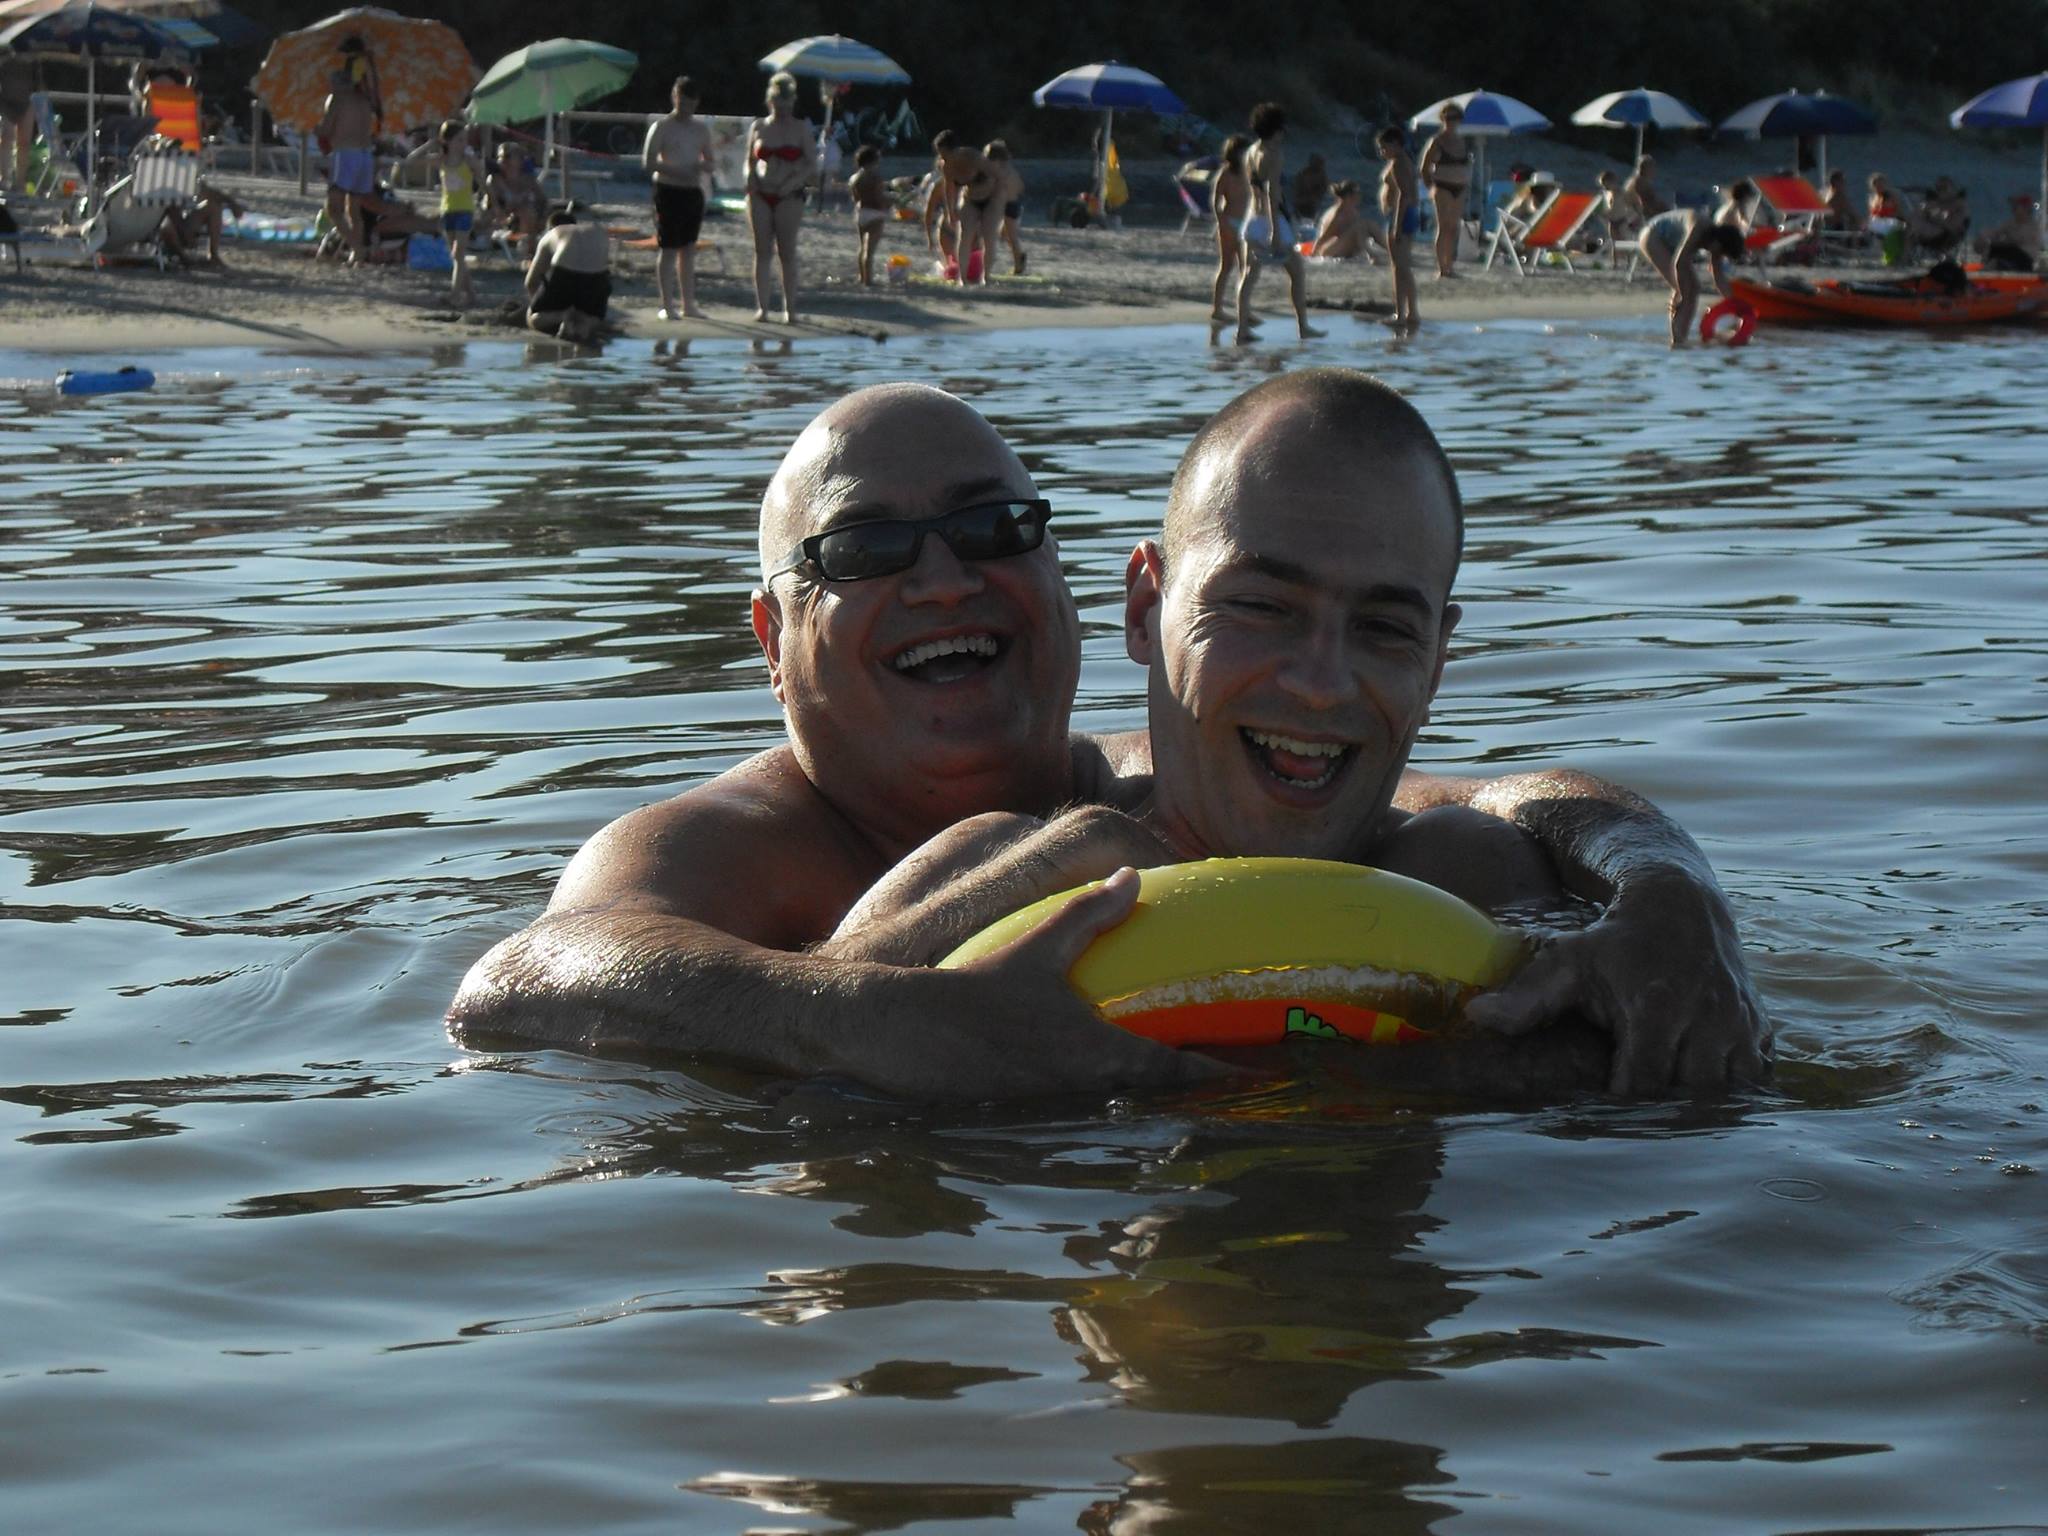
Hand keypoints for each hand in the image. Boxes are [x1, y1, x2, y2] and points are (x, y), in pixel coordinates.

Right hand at [831, 869, 1239, 1100]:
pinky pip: (1083, 1109)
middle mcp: (1084, 1086)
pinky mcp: (1029, 1113)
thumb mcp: (1035, 946)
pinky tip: (1114, 1087)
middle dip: (1193, 1092)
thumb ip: (1088, 914)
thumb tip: (1132, 879)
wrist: (904, 1032)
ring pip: (1121, 1107)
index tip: (1254, 1078)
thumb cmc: (974, 989)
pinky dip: (1110, 1101)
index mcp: (1094, 1051)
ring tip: (1186, 1083)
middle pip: (1155, 1099)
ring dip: (1153, 1098)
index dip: (1217, 1075)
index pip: (1171, 1071)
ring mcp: (1057, 1106)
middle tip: (1230, 1079)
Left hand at [1463, 874, 1771, 1095]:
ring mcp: (1740, 1022)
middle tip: (1634, 1126)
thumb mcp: (1568, 960)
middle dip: (1661, 1114)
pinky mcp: (1760, 1026)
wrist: (1681, 902)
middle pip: (1688, 1097)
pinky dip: (1732, 1093)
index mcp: (1656, 1006)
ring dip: (1699, 1108)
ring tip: (1667, 1113)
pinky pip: (1755, 1078)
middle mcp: (1707, 1017)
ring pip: (1729, 1094)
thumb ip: (1527, 996)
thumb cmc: (1616, 938)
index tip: (1600, 1116)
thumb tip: (1476, 1019)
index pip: (1643, 1085)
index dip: (1621, 1108)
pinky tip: (1702, 1095)